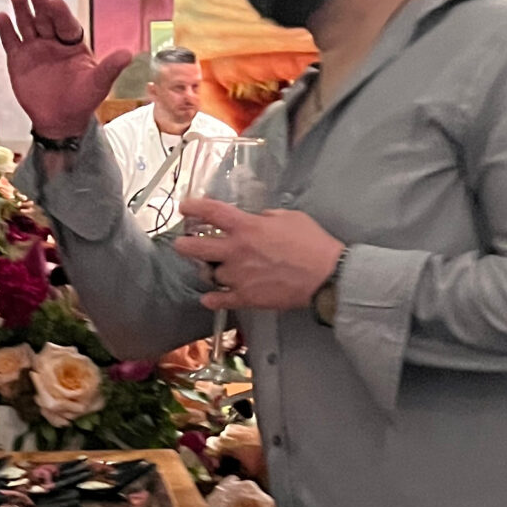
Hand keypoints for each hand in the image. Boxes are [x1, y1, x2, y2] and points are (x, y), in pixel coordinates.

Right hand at [0, 0, 131, 140]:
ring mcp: (35, 48)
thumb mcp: (98, 85)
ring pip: (27, 25)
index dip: (61, 13)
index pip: (66, 24)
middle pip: (45, 19)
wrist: (60, 120)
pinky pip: (12, 42)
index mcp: (73, 42)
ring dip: (21, 10)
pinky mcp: (18, 59)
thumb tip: (128, 54)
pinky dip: (6, 30)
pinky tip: (2, 17)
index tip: (56, 1)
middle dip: (40, 4)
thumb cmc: (82, 101)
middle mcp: (53, 41)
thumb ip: (110, 68)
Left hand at [178, 198, 342, 311]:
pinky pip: (221, 300)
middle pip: (197, 247)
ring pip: (210, 274)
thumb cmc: (311, 242)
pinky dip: (212, 299)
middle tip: (180, 244)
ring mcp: (238, 277)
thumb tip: (256, 220)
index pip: (212, 212)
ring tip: (210, 270)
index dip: (194, 207)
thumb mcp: (288, 217)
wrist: (325, 276)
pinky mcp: (246, 298)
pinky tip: (208, 299)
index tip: (185, 206)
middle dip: (184, 245)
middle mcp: (235, 251)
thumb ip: (266, 217)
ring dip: (209, 271)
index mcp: (246, 227)